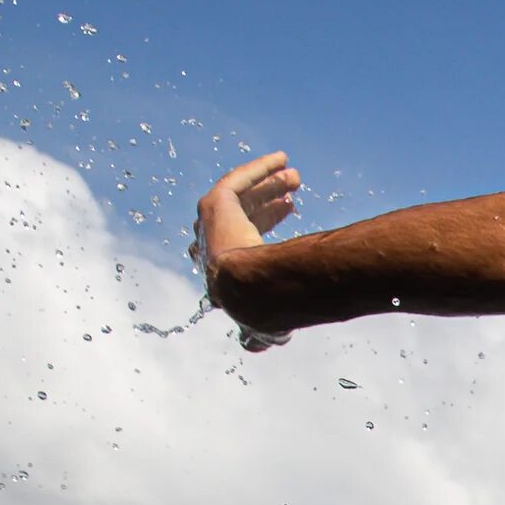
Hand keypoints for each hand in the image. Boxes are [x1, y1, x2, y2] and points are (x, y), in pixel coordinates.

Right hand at [194, 151, 303, 348]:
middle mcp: (210, 242)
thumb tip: (252, 346)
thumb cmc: (260, 308)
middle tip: (295, 190)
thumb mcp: (257, 324)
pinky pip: (238, 180)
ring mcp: (209, 222)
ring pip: (242, 195)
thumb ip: (254, 335)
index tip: (291, 210)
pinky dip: (259, 168)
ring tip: (295, 176)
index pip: (241, 238)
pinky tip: (280, 159)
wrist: (246, 291)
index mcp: (221, 269)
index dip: (265, 221)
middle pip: (242, 213)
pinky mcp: (213, 204)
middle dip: (268, 200)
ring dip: (268, 183)